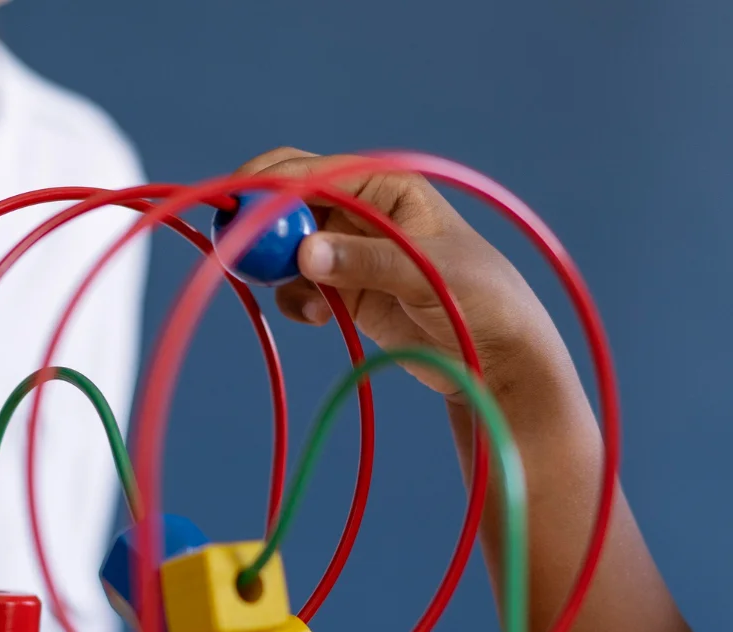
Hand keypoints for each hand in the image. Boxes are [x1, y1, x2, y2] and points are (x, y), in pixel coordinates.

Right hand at [236, 148, 568, 400]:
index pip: (311, 172)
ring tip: (302, 301)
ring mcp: (350, 252)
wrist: (497, 357)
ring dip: (277, 270)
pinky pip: (298, 285)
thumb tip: (305, 253)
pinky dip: (293, 299)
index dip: (268, 185)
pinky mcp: (345, 290)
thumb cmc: (481, 299)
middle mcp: (361, 212)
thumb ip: (366, 262)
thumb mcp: (427, 274)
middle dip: (261, 226)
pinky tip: (315, 318)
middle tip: (235, 253)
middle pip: (289, 204)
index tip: (234, 210)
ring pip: (286, 248)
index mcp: (384, 187)